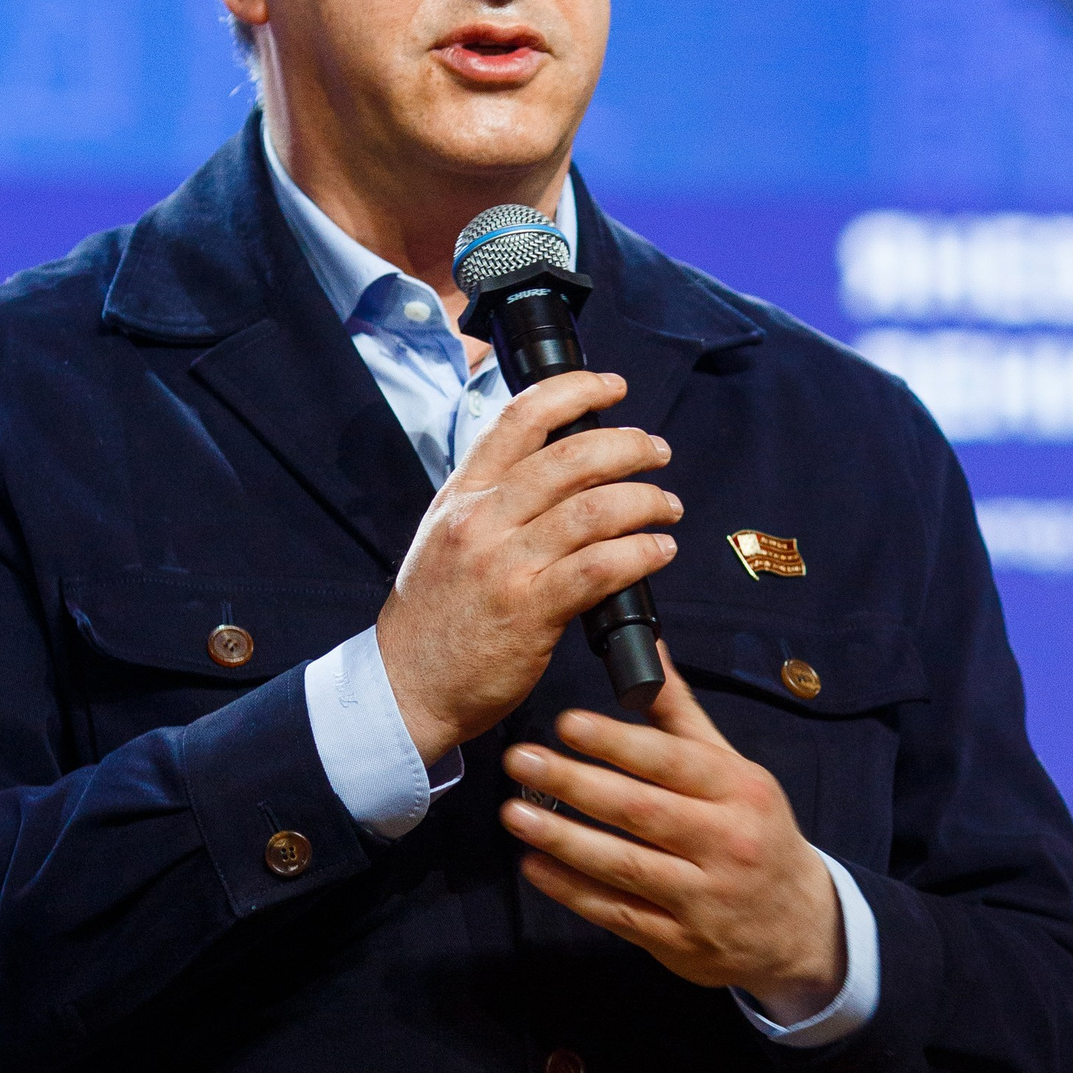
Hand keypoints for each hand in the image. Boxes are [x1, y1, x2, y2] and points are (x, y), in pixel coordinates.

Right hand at [376, 371, 679, 762]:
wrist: (405, 686)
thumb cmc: (432, 619)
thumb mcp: (443, 539)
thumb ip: (491, 503)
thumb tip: (556, 472)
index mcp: (461, 496)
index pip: (519, 418)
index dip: (574, 391)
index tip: (611, 387)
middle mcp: (481, 521)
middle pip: (570, 458)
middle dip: (628, 446)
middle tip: (657, 452)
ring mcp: (505, 566)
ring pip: (593, 509)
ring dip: (645, 500)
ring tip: (668, 506)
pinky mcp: (531, 611)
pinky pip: (600, 568)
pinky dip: (640, 553)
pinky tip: (658, 550)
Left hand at [499, 655, 847, 1005]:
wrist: (800, 928)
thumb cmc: (755, 833)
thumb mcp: (735, 772)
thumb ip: (682, 716)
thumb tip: (651, 648)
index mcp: (740, 791)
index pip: (671, 761)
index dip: (616, 742)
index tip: (565, 724)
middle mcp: (725, 842)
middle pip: (641, 810)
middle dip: (575, 784)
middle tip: (521, 761)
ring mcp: (702, 897)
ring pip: (624, 865)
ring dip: (564, 839)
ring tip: (514, 814)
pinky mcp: (680, 941)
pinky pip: (618, 913)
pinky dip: (573, 892)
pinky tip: (535, 866)